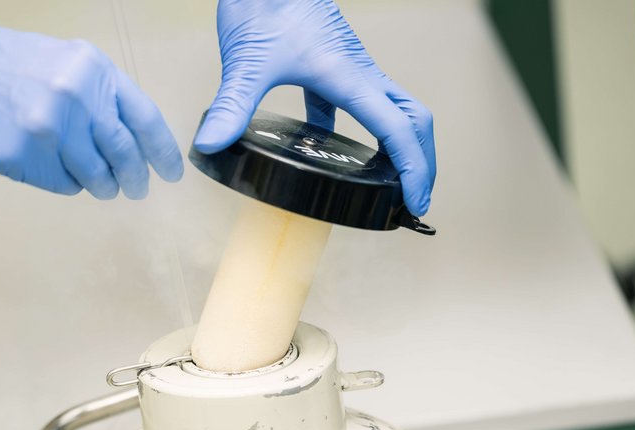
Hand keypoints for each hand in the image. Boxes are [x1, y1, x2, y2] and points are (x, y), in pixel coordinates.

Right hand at [0, 0, 182, 199]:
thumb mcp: (66, 62)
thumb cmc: (8, 64)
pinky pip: (63, 185)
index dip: (163, 153)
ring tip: (98, 183)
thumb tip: (133, 142)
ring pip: (96, 177)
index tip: (170, 174)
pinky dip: (67, 183)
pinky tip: (53, 167)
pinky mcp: (23, 156)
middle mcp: (76, 98)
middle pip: (126, 155)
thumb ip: (101, 96)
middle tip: (136, 189)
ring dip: (102, 186)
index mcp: (94, 71)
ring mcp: (49, 130)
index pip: (145, 119)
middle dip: (135, 179)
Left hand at [194, 0, 434, 215]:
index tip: (416, 203)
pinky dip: (352, 132)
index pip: (398, 130)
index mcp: (349, 76)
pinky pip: (352, 105)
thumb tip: (212, 144)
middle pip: (413, 120)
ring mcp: (348, 69)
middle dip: (422, 161)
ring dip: (397, 147)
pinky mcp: (330, 66)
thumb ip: (232, 105)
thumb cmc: (263, 2)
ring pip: (391, 111)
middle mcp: (359, 73)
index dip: (414, 170)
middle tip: (415, 201)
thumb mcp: (247, 60)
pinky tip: (326, 153)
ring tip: (388, 185)